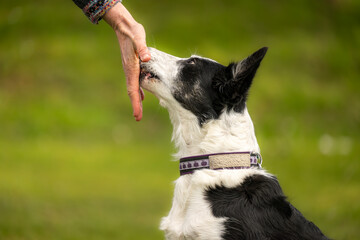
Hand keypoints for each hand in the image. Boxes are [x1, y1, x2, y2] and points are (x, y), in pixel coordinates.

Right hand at [103, 3, 150, 120]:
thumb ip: (143, 48)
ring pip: (133, 88)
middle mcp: (130, 71)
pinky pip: (135, 82)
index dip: (136, 103)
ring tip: (138, 111)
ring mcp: (130, 69)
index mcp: (132, 68)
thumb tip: (147, 57)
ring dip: (136, 100)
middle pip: (132, 92)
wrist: (124, 26)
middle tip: (138, 118)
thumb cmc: (133, 32)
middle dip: (135, 105)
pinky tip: (142, 96)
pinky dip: (138, 91)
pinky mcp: (133, 66)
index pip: (133, 89)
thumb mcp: (139, 38)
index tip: (137, 115)